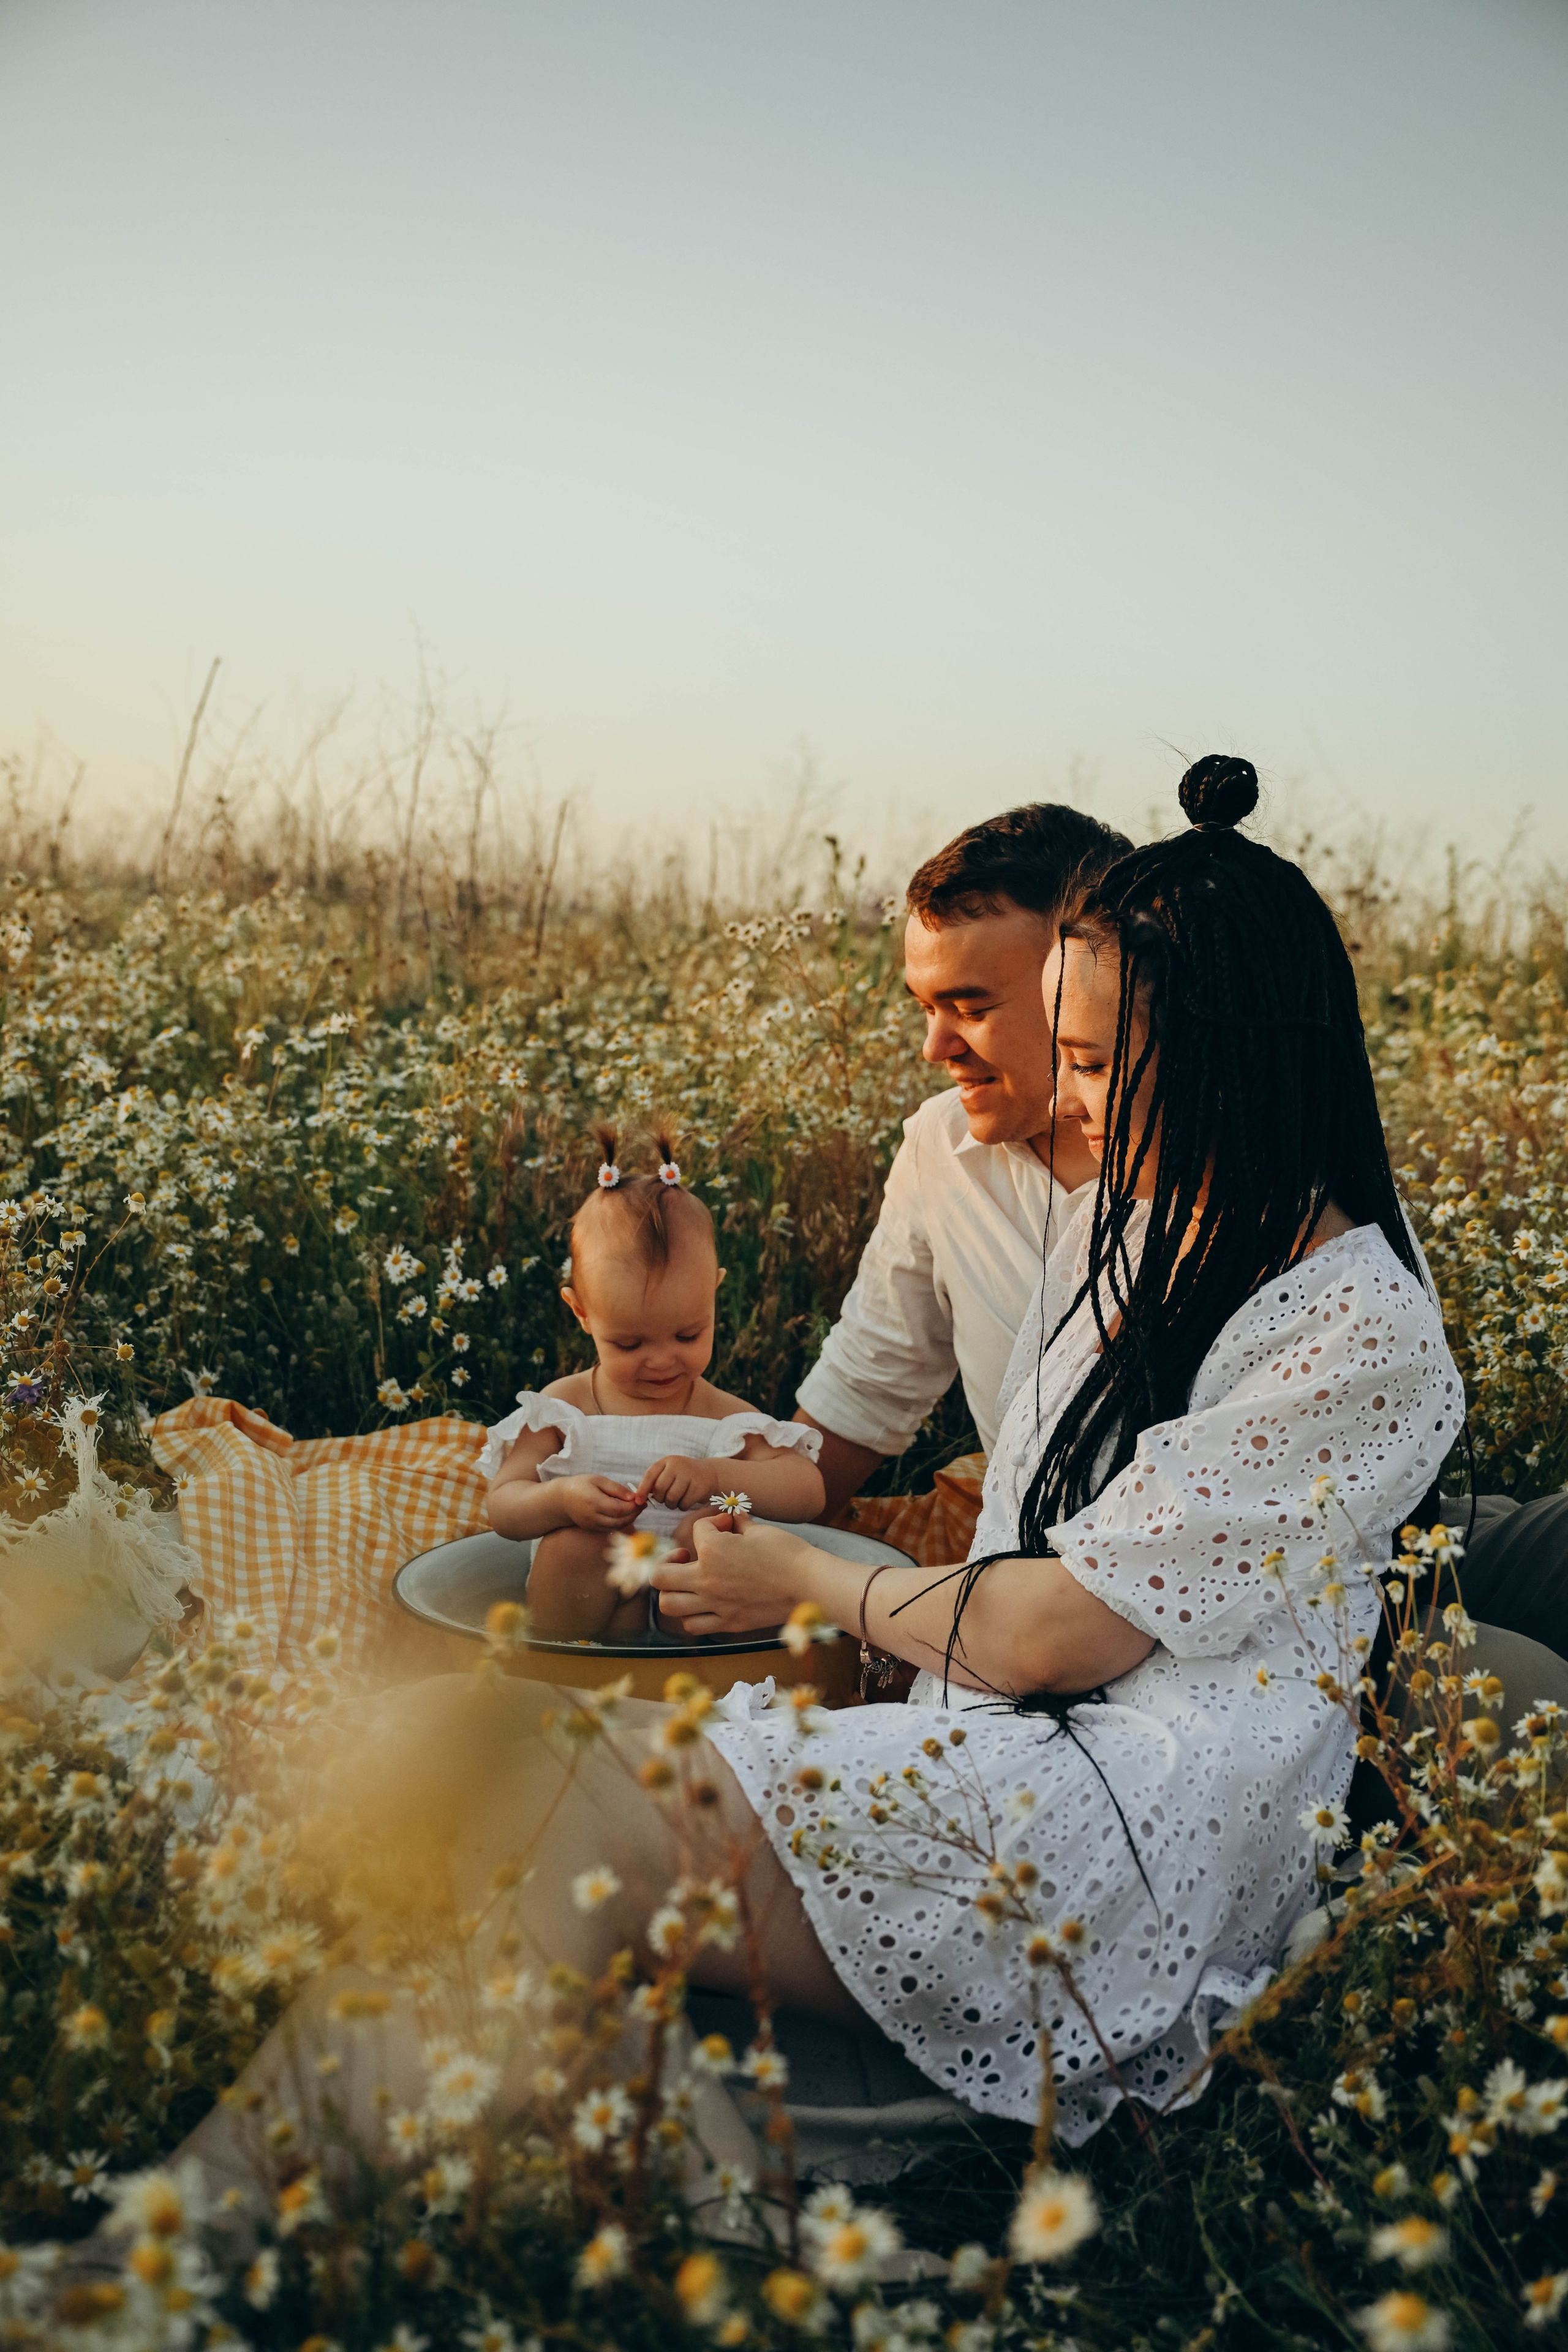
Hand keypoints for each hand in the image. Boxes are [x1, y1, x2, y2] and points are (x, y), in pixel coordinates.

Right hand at [559, 1474, 638, 1531]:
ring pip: (616, 1527)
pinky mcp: (592, 1530)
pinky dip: (620, 1523)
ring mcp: (591, 1525)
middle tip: (642, 1505)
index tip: (641, 1500)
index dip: (632, 1506)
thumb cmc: (581, 1485)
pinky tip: (625, 1514)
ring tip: (635, 1509)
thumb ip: (616, 1488)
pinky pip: (610, 1529)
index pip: (618, 1509)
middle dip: (634, 1514)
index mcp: (593, 1502)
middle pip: (619, 1521)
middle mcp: (592, 1517)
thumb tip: (633, 1497)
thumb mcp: (598, 1480)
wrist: (562, 1499)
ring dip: (629, 1519)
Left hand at [632, 1454, 716, 1511]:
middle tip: (665, 1498)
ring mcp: (689, 1475)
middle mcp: (678, 1465)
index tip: (638, 1501)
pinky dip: (682, 1506)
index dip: (642, 1489)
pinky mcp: (699, 1486)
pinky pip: (684, 1504)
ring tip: (676, 1500)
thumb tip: (639, 1497)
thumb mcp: (669, 1472)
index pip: (650, 1475)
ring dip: (671, 1504)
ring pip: (671, 1498)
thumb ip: (655, 1481)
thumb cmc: (683, 1476)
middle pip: (660, 1489)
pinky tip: (687, 1500)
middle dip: (660, 1498)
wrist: (710, 1474)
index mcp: (667, 1461)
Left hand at [651, 1513, 817, 1638]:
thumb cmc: (788, 1554)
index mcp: (713, 1550)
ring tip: (689, 1583)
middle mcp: (707, 1579)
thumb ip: (738, 1524)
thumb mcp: (760, 1530)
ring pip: (668, 1604)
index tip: (728, 1525)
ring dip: (673, 1591)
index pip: (696, 1531)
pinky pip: (693, 1624)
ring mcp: (715, 1605)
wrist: (811, 1585)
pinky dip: (692, 1614)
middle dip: (667, 1562)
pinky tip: (705, 1603)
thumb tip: (732, 1517)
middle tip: (685, 1557)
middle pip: (659, 1575)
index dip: (712, 1523)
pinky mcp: (729, 1623)